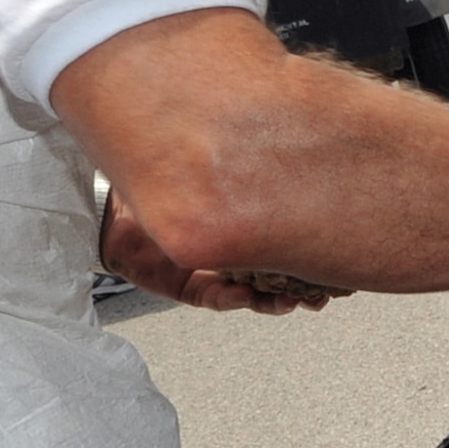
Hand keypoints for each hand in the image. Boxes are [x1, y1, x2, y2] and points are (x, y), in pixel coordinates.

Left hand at [99, 189, 320, 315]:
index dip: (310, 250)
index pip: (282, 239)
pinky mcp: (184, 286)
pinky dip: (230, 297)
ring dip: (272, 300)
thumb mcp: (212, 167)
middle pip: (274, 271)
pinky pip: (212, 297)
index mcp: (242, 219)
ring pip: (249, 292)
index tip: (334, 255)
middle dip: (301, 284)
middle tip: (323, 291)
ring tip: (292, 301)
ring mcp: (209, 269)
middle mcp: (230, 247)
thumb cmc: (161, 169)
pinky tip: (244, 293)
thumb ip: (243, 169)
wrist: (114, 194)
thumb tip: (294, 146)